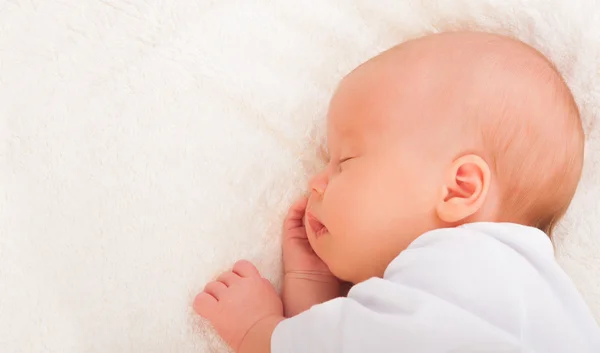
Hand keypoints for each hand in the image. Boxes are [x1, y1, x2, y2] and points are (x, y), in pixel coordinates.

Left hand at [194, 261, 283, 352]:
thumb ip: (261, 286)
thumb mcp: (272, 296)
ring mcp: (227, 297)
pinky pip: (201, 300)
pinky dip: (201, 302)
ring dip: (212, 293)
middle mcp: (239, 285)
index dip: (236, 272)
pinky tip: (206, 308)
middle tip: (227, 297)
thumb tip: (256, 282)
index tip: (236, 281)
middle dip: (224, 285)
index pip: (241, 265)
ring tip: (216, 303)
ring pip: (212, 286)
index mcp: (254, 281)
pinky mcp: (216, 311)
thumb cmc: (272, 321)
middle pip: (225, 276)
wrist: (266, 336)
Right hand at [282, 197, 340, 315]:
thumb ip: (351, 236)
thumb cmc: (334, 271)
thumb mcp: (347, 249)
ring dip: (311, 201)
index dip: (335, 205)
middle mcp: (314, 233)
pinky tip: (305, 200)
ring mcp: (301, 233)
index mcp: (328, 237)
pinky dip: (298, 206)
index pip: (330, 216)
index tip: (344, 195)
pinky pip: (292, 216)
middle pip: (318, 211)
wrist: (315, 283)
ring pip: (305, 211)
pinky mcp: (291, 234)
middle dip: (323, 200)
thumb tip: (367, 218)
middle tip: (330, 188)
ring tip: (317, 191)